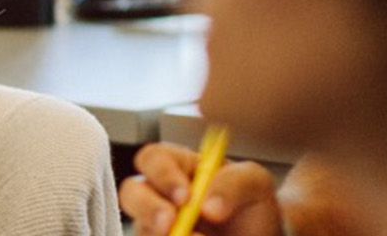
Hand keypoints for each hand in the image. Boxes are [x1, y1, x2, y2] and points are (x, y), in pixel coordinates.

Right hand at [119, 142, 282, 235]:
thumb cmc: (252, 207)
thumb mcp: (255, 184)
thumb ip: (234, 183)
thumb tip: (207, 206)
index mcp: (178, 167)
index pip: (153, 159)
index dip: (162, 175)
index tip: (185, 197)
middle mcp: (159, 194)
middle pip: (131, 193)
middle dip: (148, 209)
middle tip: (171, 224)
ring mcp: (156, 225)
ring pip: (141, 229)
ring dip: (166, 235)